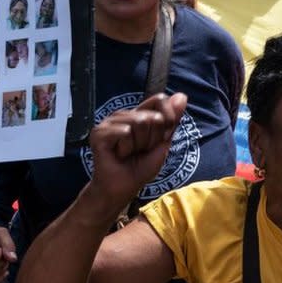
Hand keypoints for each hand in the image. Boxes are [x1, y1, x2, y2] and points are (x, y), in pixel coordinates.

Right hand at [87, 93, 186, 208]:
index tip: (159, 139)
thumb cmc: (142, 166)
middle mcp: (123, 114)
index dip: (167, 120)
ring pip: (139, 122)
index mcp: (138, 114)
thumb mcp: (163, 142)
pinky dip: (127, 148)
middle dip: (152, 138)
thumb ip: (172, 119)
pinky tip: (118, 155)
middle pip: (152, 115)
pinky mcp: (99, 132)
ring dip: (139, 144)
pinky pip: (124, 132)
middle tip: (140, 150)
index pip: (160, 99)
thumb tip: (182, 95)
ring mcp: (109, 122)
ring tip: (129, 153)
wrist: (124, 188)